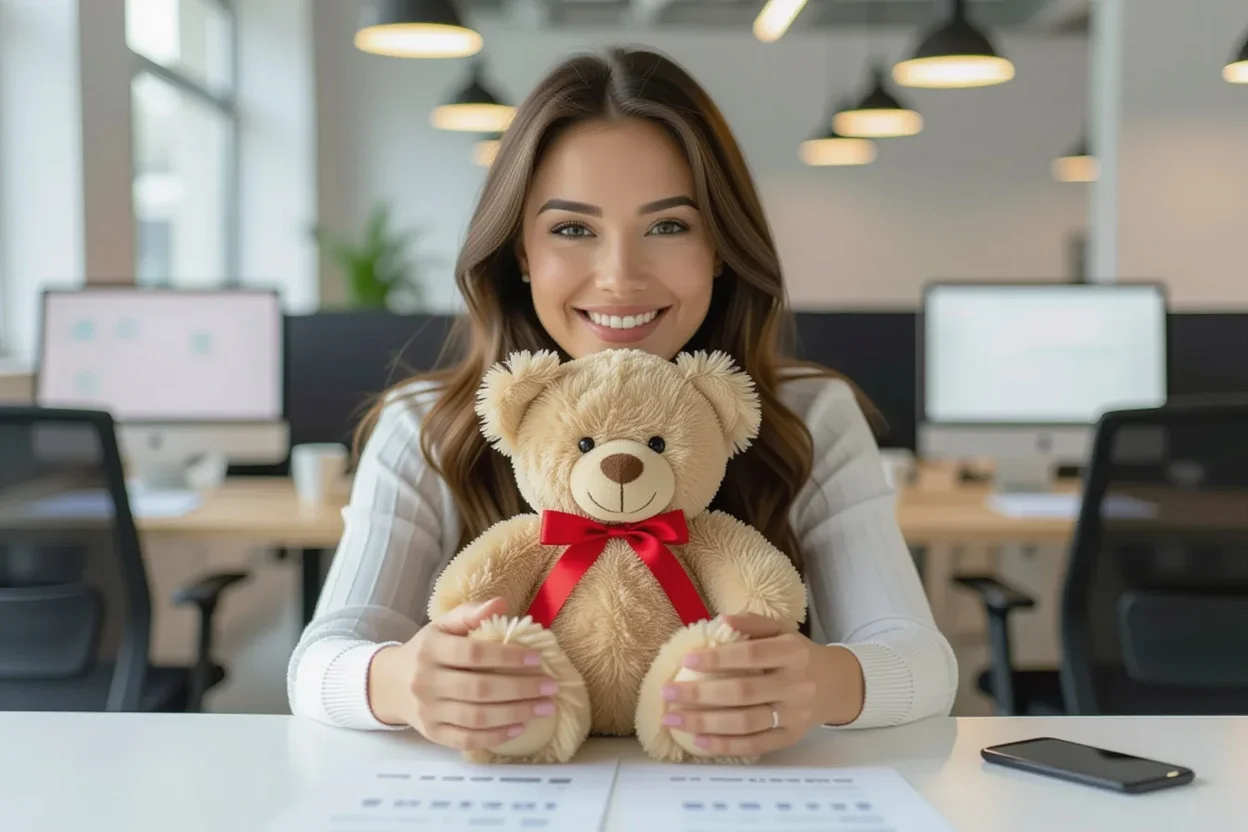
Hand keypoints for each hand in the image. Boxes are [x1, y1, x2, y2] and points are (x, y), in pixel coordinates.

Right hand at [367, 597, 560, 750]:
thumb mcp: (441, 625)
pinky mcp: (432, 734)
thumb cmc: (427, 650)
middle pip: (479, 689)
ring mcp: (428, 712)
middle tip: (551, 687)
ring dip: (515, 714)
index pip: (473, 654)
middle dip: (521, 689)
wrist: (391, 684)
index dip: (507, 657)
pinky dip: (495, 737)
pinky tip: (520, 728)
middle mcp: (426, 682)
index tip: (537, 659)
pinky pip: (467, 740)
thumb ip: (469, 614)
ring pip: (476, 718)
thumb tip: (500, 604)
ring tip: (544, 708)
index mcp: (431, 650)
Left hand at [658, 613, 864, 756]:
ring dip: (705, 723)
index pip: (752, 655)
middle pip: (743, 692)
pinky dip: (725, 745)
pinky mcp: (790, 737)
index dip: (718, 658)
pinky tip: (698, 741)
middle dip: (700, 694)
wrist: (838, 685)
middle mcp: (795, 685)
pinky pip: (754, 745)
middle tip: (668, 693)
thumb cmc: (799, 654)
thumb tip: (719, 620)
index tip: (687, 659)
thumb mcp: (782, 630)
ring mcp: (794, 715)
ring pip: (746, 723)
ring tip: (673, 719)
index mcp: (793, 653)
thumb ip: (753, 623)